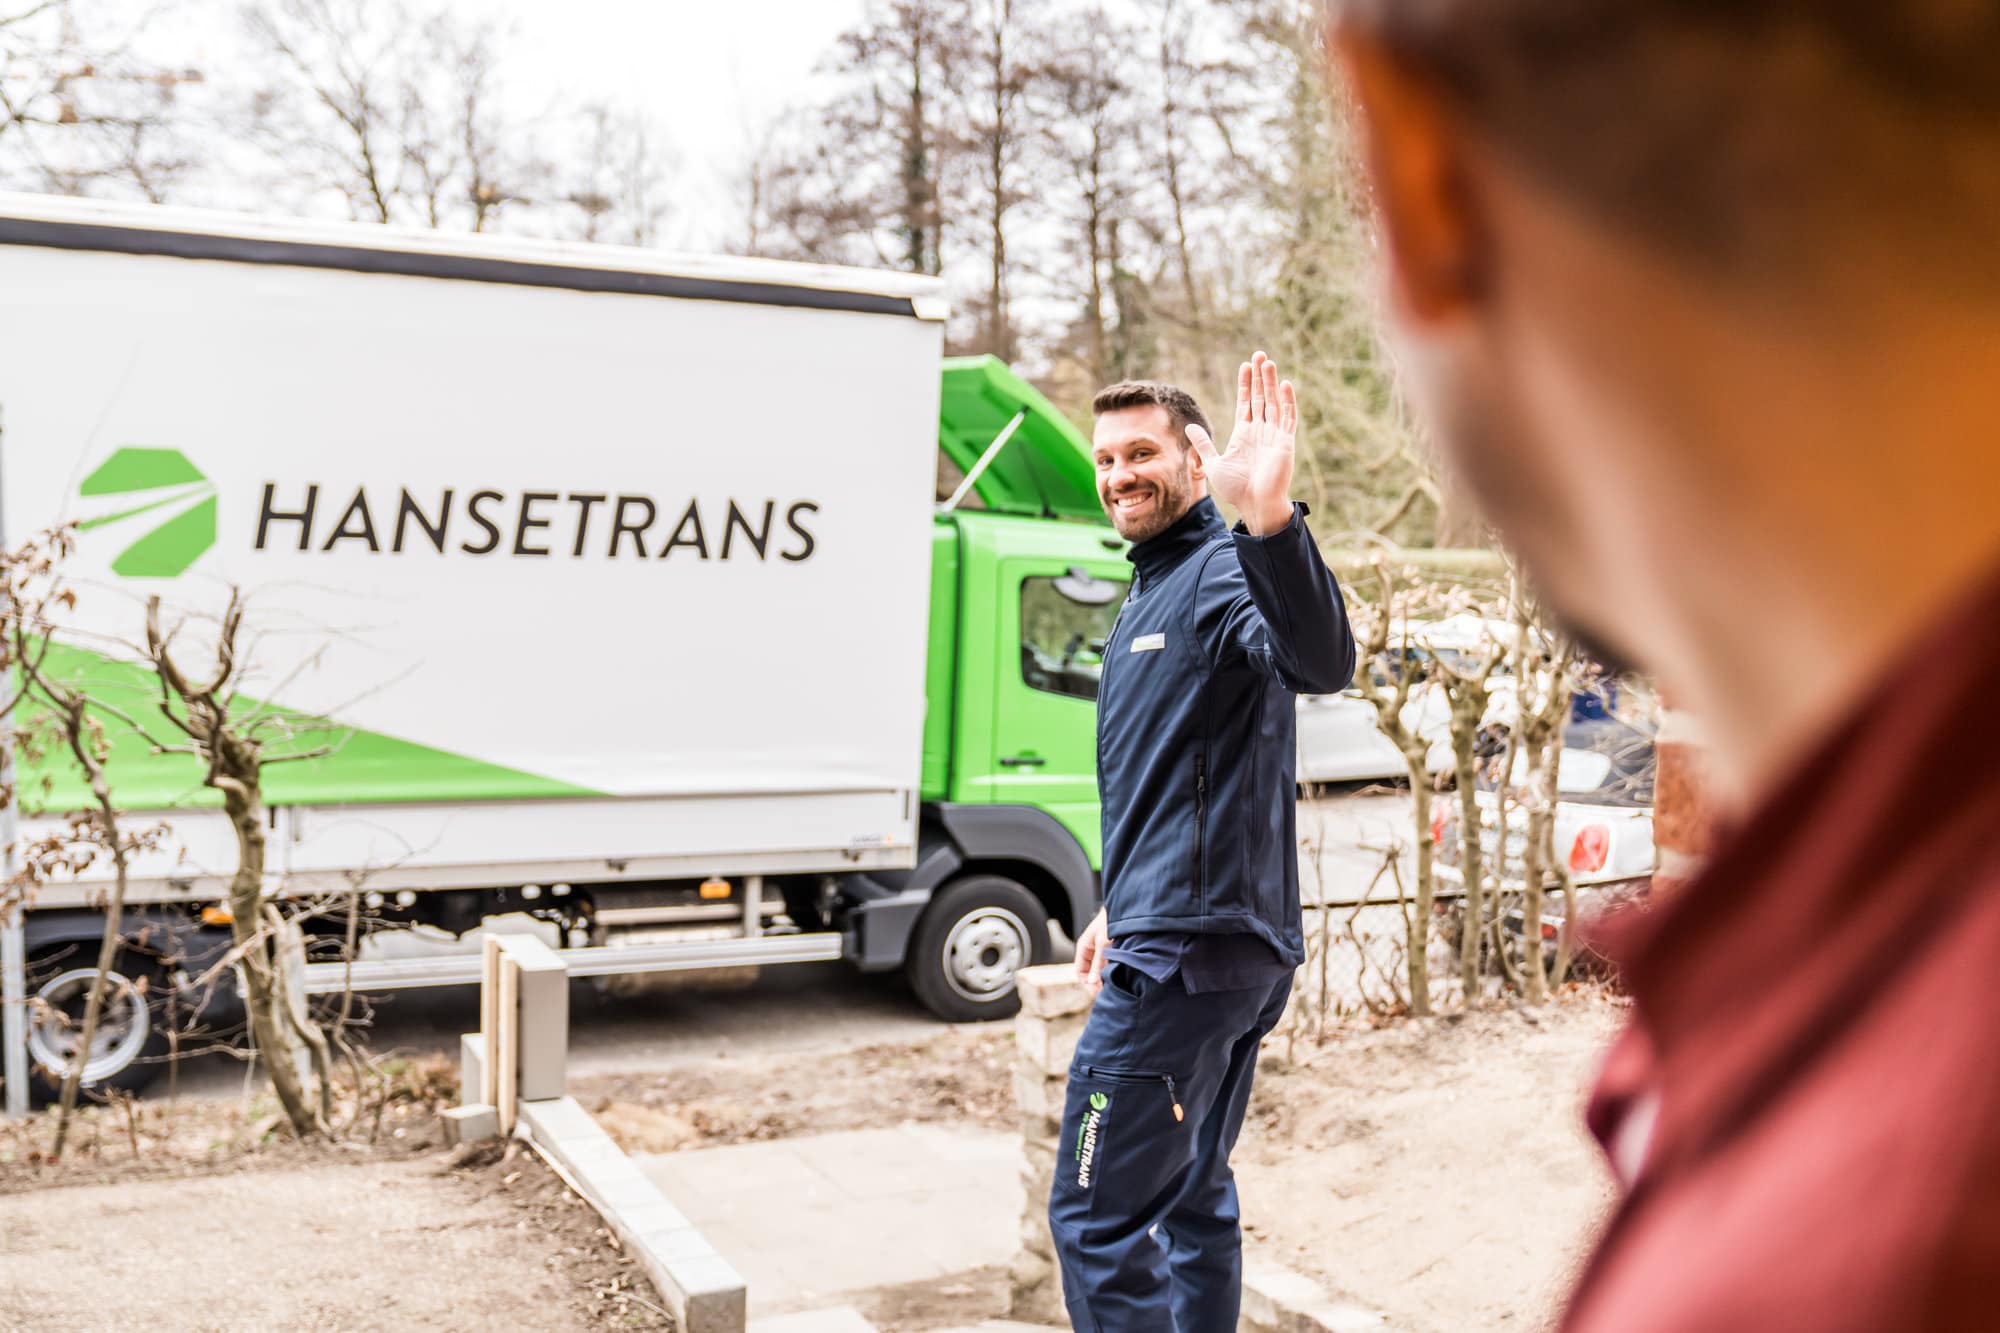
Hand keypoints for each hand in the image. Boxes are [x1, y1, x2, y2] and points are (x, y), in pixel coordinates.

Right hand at [1075, 907, 1111, 995]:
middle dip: (1096, 983)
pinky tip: (1118, 976)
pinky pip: (1107, 965)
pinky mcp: (1109, 951)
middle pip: (1089, 974)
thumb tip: (1093, 982)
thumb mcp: (1103, 945)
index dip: (1087, 984)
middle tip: (1108, 991)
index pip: (1079, 972)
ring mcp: (1099, 951)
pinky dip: (1111, 971)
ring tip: (1114, 985)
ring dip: (1104, 978)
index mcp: (1083, 948)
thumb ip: (1098, 964)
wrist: (1124, 910)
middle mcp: (1090, 951)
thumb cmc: (1110, 922)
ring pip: (1099, 970)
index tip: (1098, 992)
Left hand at [1186, 350, 1297, 535]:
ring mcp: (1274, 435)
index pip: (1246, 402)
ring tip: (1268, 362)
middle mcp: (1260, 431)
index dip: (1246, 384)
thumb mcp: (1213, 463)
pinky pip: (1288, 417)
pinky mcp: (1285, 442)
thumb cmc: (1236, 489)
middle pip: (1261, 397)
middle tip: (1259, 355)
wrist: (1254, 504)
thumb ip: (1203, 444)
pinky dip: (1287, 401)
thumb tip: (1189, 426)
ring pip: (1274, 402)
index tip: (1245, 366)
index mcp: (1244, 434)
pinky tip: (1284, 384)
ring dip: (1271, 382)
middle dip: (1260, 376)